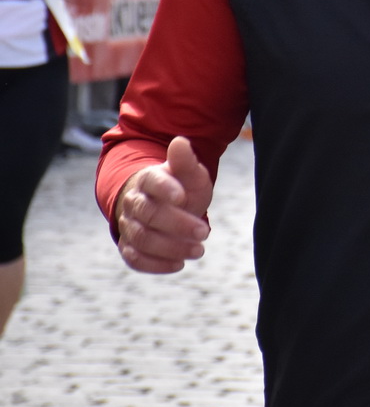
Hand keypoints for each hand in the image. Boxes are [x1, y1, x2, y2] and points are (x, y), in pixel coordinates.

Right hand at [114, 136, 212, 273]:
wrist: (163, 204)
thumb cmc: (180, 187)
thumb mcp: (190, 174)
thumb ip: (186, 162)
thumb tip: (180, 141)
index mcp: (148, 179)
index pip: (152, 181)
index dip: (166, 189)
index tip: (184, 197)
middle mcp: (133, 202)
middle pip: (149, 215)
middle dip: (177, 225)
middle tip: (204, 232)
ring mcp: (128, 225)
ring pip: (141, 239)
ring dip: (171, 247)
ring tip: (199, 250)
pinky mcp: (128, 246)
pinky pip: (134, 258)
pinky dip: (155, 264)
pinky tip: (178, 264)